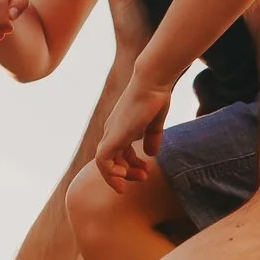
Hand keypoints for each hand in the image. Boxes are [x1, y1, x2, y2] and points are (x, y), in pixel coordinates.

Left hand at [94, 77, 173, 191]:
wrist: (152, 82)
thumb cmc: (155, 96)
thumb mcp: (154, 122)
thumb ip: (152, 138)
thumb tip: (151, 154)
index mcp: (120, 126)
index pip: (118, 151)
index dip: (130, 164)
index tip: (145, 170)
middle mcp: (112, 130)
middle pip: (111, 159)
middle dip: (127, 172)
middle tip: (144, 177)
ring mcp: (111, 133)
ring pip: (105, 163)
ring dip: (120, 175)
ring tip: (140, 178)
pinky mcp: (113, 136)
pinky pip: (103, 161)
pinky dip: (111, 173)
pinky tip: (124, 176)